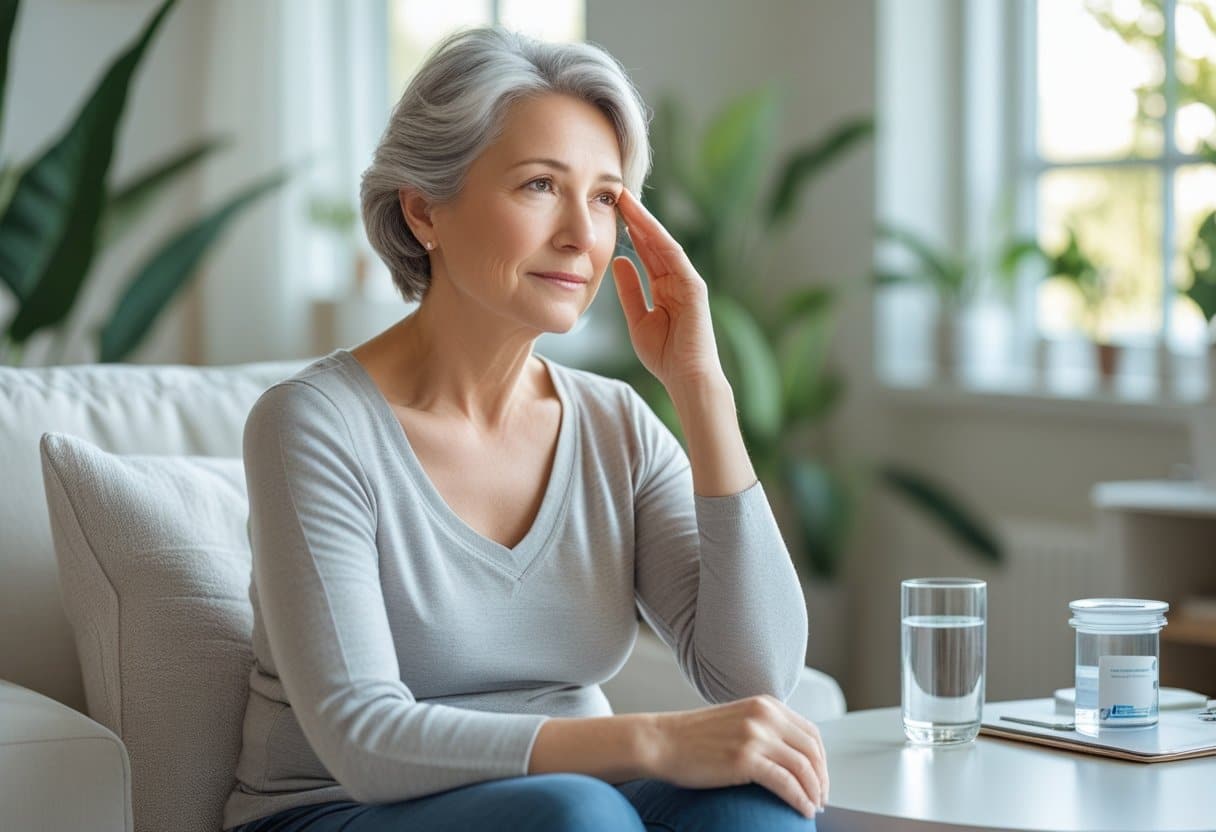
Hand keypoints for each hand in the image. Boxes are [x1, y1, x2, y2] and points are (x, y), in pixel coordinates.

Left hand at [611, 189, 724, 390]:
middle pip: (654, 242)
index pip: (646, 253)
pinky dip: (659, 239)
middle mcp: (677, 280)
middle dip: (635, 218)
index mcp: (665, 288)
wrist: (687, 378)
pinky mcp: (694, 287)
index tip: (611, 212)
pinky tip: (643, 223)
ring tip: (626, 200)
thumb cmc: (665, 356)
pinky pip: (674, 257)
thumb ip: (630, 291)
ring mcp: (688, 282)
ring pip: (663, 244)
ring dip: (645, 221)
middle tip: (616, 194)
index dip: (629, 232)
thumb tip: (619, 262)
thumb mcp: (638, 320)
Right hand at [645, 694, 829, 818]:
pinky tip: (802, 810)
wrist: (661, 741)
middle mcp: (764, 715)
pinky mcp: (745, 759)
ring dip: (814, 792)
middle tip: (821, 798)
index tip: (820, 778)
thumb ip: (763, 728)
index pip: (810, 732)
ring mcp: (755, 736)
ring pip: (804, 767)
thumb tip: (791, 755)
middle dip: (822, 778)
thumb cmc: (694, 738)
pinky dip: (800, 799)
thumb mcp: (737, 720)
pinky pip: (786, 783)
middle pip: (812, 750)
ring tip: (814, 808)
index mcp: (765, 704)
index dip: (821, 759)